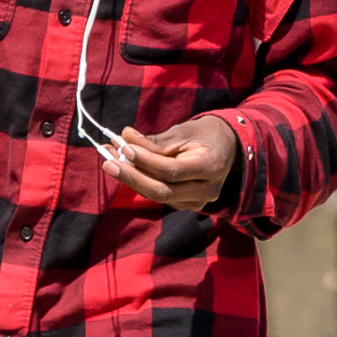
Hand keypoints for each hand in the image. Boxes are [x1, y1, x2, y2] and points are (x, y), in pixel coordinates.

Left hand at [97, 113, 234, 215]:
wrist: (228, 149)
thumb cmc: (205, 135)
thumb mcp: (184, 131)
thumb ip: (155, 141)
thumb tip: (124, 138)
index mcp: (210, 166)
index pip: (172, 170)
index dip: (145, 161)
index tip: (123, 147)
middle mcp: (206, 190)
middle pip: (162, 191)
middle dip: (131, 177)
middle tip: (107, 162)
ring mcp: (198, 202)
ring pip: (158, 196)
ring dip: (131, 179)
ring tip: (110, 161)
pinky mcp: (187, 205)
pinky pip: (160, 197)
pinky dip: (140, 183)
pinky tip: (125, 168)